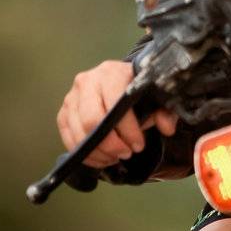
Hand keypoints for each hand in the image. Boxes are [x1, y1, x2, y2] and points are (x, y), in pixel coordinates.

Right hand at [56, 60, 177, 168]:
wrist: (119, 83)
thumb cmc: (137, 92)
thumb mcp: (155, 98)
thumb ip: (165, 111)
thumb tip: (167, 127)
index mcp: (111, 72)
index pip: (114, 104)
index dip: (127, 130)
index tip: (138, 145)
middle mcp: (87, 81)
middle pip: (91, 121)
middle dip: (111, 144)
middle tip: (126, 153)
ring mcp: (72, 97)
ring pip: (79, 132)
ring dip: (98, 152)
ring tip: (114, 157)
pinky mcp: (63, 112)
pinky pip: (68, 138)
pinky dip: (85, 154)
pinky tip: (101, 158)